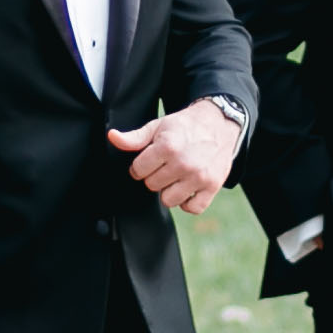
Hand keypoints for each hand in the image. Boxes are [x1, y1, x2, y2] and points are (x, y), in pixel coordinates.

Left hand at [108, 98, 244, 216]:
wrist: (219, 123)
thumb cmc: (185, 126)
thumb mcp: (158, 126)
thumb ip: (134, 137)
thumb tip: (113, 137)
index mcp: (167, 146)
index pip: (138, 170)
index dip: (140, 166)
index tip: (149, 161)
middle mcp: (183, 163)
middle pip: (152, 185)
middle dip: (155, 176)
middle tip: (165, 165)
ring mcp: (199, 177)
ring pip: (168, 200)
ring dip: (169, 191)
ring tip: (175, 177)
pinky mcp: (212, 186)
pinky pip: (192, 208)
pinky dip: (188, 203)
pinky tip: (187, 189)